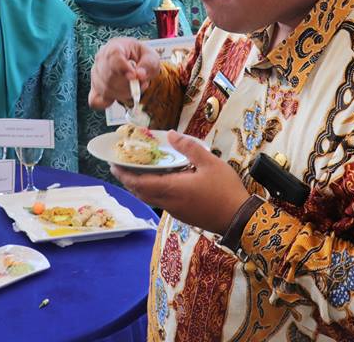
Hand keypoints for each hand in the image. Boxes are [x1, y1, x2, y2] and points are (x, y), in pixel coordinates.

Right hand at [88, 38, 160, 109]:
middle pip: (109, 76)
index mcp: (115, 46)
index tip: (134, 76)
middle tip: (141, 83)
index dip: (123, 68)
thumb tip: (139, 75)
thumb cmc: (141, 57)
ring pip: (105, 89)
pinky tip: (118, 97)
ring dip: (124, 93)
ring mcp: (95, 74)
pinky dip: (108, 102)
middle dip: (128, 85)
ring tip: (134, 87)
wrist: (133, 60)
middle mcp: (101, 59)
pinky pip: (95, 101)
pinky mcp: (95, 88)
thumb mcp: (151, 57)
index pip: (113, 56)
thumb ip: (148, 64)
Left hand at [112, 131, 250, 233]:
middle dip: (128, 179)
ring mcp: (175, 210)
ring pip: (149, 198)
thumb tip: (171, 134)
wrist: (239, 219)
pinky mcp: (182, 214)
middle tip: (121, 165)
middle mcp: (169, 201)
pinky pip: (160, 201)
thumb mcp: (210, 162)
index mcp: (172, 188)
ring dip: (139, 186)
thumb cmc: (225, 190)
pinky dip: (152, 190)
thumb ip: (189, 147)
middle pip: (140, 192)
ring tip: (137, 171)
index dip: (124, 174)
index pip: (139, 183)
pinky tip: (160, 181)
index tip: (113, 164)